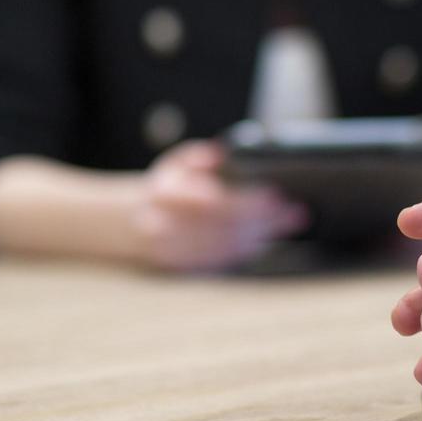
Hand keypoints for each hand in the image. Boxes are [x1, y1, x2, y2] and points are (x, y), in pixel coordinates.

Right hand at [132, 140, 307, 271]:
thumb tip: (220, 153)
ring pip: (226, 245)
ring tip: (289, 221)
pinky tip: (266, 238)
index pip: (213, 201)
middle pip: (226, 226)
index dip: (247, 201)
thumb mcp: (174, 163)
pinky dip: (246, 249)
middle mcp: (166, 225)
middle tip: (294, 210)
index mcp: (164, 194)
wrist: (128, 224)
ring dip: (261, 235)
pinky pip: (220, 260)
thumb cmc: (162, 189)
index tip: (275, 195)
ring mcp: (172, 250)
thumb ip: (198, 157)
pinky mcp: (181, 268)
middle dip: (264, 219)